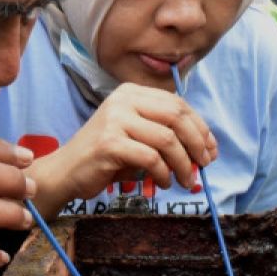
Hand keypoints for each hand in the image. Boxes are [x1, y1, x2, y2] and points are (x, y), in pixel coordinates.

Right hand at [30, 83, 216, 216]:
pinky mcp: (109, 143)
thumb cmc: (105, 157)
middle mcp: (122, 100)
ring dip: (183, 164)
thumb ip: (165, 134)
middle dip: (197, 144)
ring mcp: (115, 120)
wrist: (66, 171)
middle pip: (176, 117)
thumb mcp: (136, 136)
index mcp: (131, 93)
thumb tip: (206, 149)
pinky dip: (163, 174)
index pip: (177, 104)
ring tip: (185, 180)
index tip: (211, 150)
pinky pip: (151, 159)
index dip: (200, 128)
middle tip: (204, 166)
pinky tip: (162, 183)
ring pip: (167, 140)